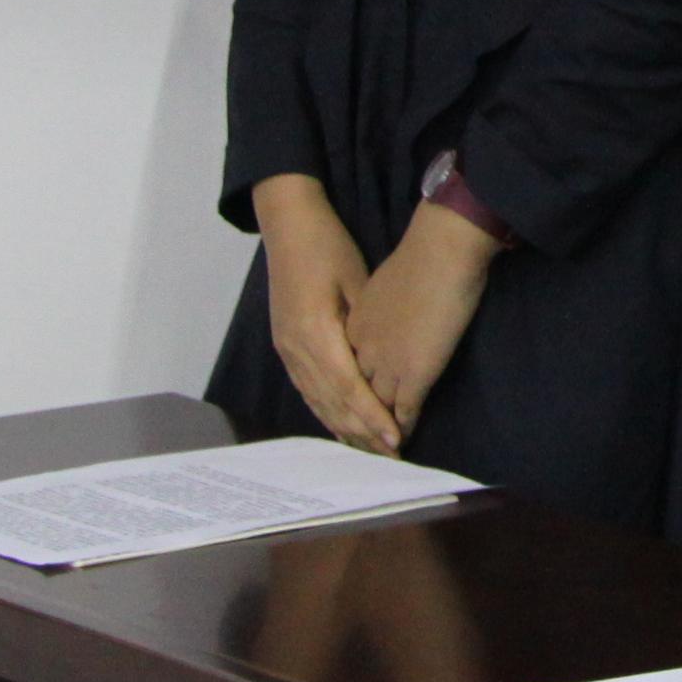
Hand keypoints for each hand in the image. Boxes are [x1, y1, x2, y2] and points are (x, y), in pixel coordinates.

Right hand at [252, 174, 401, 455]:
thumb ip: (366, 328)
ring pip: (317, 400)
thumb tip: (384, 366)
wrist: (288, 227)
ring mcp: (287, 349)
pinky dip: (326, 411)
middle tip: (390, 455)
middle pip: (332, 402)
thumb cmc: (328, 248)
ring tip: (370, 450)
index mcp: (314, 334)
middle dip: (361, 431)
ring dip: (344, 427)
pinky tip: (341, 425)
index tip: (395, 437)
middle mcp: (296, 349)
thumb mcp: (355, 283)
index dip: (372, 416)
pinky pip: (308, 389)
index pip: (348, 388)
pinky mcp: (285, 346)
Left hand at [344, 202, 501, 443]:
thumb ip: (375, 308)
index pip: (340, 371)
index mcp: (349, 326)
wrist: (439, 250)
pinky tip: (403, 438)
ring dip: (374, 432)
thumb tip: (383, 317)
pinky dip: (402, 426)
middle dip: (353, 422)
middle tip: (357, 445)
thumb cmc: (416, 256)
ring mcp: (385, 362)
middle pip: (349, 396)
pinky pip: (403, 409)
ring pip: (372, 408)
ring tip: (379, 450)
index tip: (346, 410)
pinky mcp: (413, 371)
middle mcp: (359, 349)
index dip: (343, 394)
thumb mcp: (379, 282)